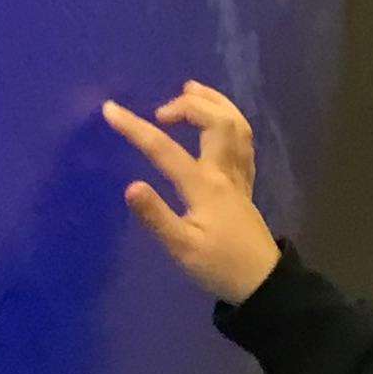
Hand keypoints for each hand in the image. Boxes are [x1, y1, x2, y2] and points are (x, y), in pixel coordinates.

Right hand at [104, 82, 282, 304]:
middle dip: (188, 106)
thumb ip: (156, 216)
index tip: (110, 110)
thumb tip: (131, 185)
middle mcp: (225, 173)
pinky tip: (219, 118)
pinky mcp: (246, 184)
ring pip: (236, 126)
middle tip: (160, 111)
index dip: (136, 128)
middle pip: (216, 122)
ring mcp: (239, 176)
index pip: (165, 149)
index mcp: (205, 187)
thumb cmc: (219, 267)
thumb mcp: (182, 249)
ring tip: (191, 90)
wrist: (262, 283)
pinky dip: (229, 120)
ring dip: (214, 102)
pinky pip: (242, 141)